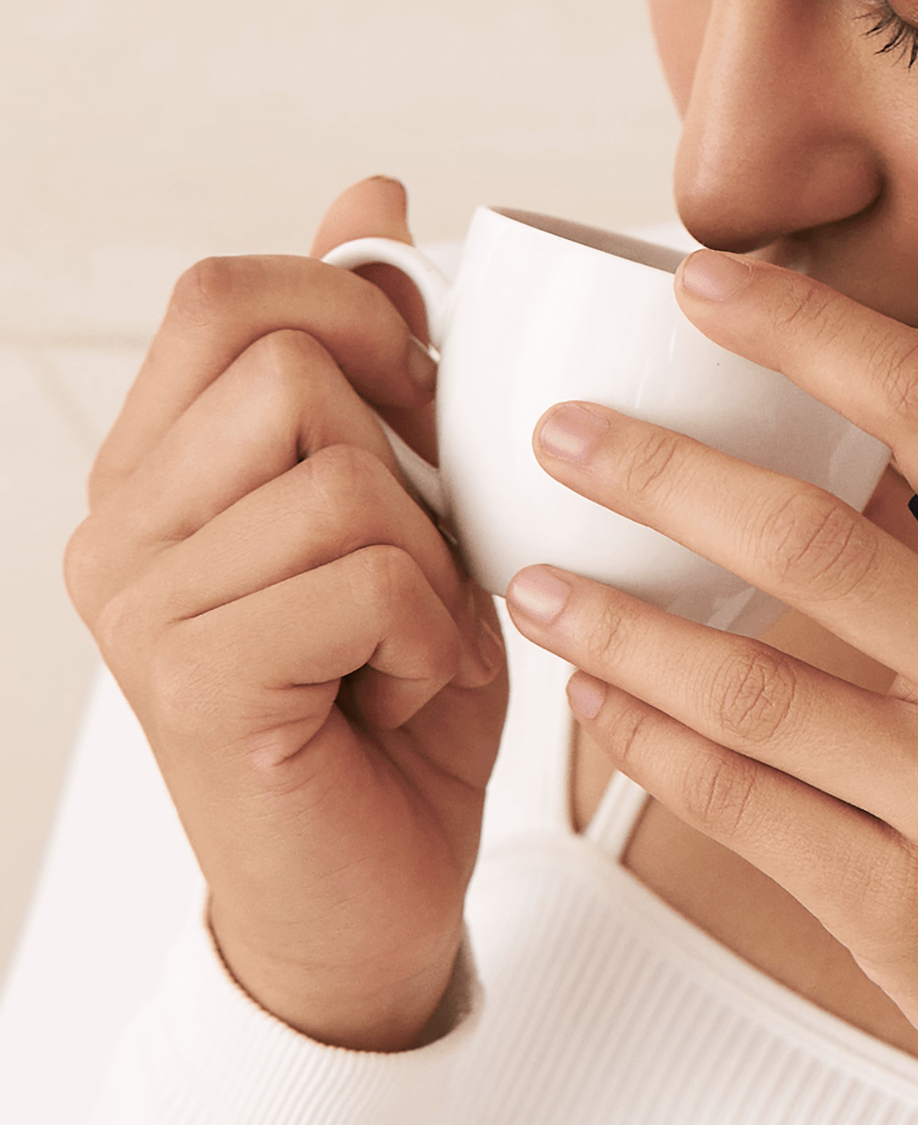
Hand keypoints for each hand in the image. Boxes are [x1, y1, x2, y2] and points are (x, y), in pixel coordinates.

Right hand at [64, 178, 507, 1050]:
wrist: (372, 894)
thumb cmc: (395, 700)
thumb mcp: (411, 507)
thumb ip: (375, 364)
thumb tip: (371, 197)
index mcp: (162, 466)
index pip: (223, 293)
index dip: (357, 316)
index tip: (421, 404)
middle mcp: (120, 524)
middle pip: (283, 366)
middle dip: (402, 451)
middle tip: (419, 550)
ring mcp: (140, 602)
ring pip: (336, 474)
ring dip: (427, 558)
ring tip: (405, 638)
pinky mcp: (190, 680)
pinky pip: (363, 576)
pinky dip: (428, 631)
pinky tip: (403, 688)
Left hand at [502, 249, 917, 1120]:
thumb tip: (845, 452)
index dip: (815, 333)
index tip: (713, 287)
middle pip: (812, 539)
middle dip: (659, 472)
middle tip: (568, 434)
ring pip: (745, 684)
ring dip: (618, 623)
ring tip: (542, 579)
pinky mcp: (904, 904)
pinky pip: (737, 802)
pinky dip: (646, 744)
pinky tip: (600, 704)